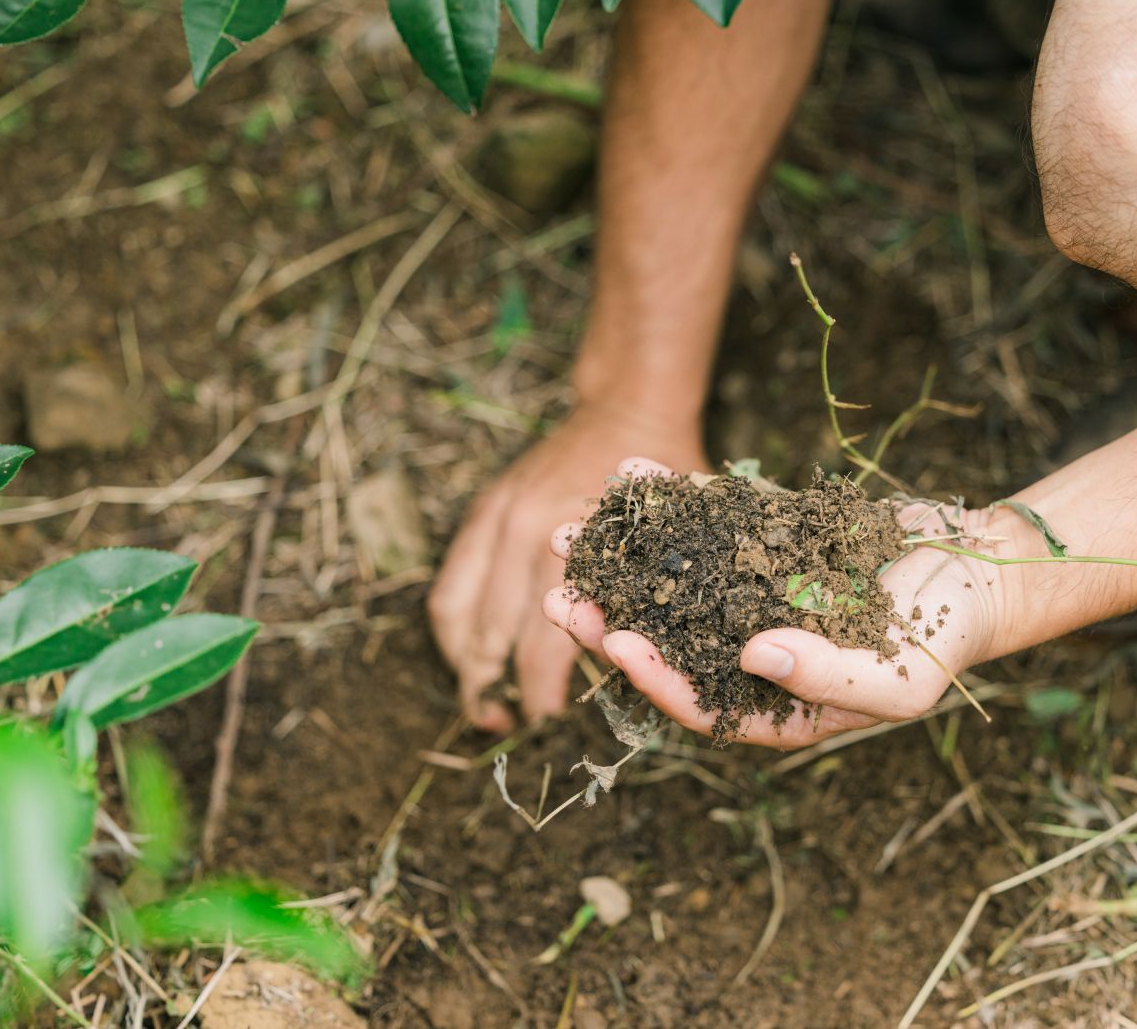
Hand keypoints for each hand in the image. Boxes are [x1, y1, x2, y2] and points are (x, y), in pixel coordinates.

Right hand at [429, 411, 707, 731]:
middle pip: (494, 636)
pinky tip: (465, 656)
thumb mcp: (686, 534)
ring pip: (459, 614)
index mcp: (579, 547)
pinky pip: (451, 582)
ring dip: (463, 665)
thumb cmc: (670, 481)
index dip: (541, 694)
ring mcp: (499, 521)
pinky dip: (452, 626)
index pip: (544, 644)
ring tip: (481, 705)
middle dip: (495, 692)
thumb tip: (683, 662)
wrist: (627, 407)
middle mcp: (529, 534)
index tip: (547, 726)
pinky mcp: (483, 512)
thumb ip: (675, 587)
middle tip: (503, 729)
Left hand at [543, 459, 1001, 747]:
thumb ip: (829, 677)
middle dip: (610, 618)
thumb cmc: (948, 631)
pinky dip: (670, 498)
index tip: (613, 642)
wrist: (979, 560)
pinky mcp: (763, 539)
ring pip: (672, 579)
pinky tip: (629, 472)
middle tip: (558, 592)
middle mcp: (751, 652)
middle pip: (666, 642)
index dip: (650, 677)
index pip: (697, 702)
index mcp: (776, 703)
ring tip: (569, 529)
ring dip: (621, 557)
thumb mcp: (900, 676)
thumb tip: (753, 656)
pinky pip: (706, 521)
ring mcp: (753, 592)